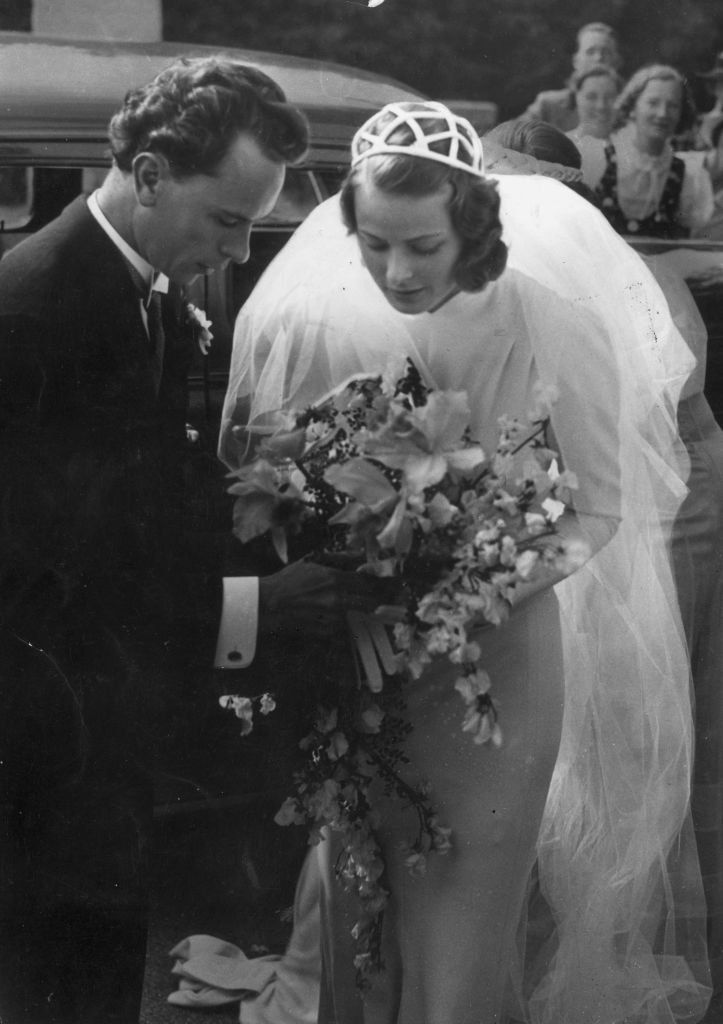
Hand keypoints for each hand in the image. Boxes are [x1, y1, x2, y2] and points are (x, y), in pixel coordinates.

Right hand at [258, 559, 390, 639]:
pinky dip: (344, 623)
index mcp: (334, 579)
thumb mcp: (312, 560)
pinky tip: (336, 617)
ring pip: (358, 616)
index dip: (384, 583)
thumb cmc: (288, 580)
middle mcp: (336, 599)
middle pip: (370, 602)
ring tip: (357, 608)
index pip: (369, 583)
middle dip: (382, 601)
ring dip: (360, 613)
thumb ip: (340, 558)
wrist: (267, 605)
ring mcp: (331, 618)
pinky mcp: (326, 633)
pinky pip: (343, 628)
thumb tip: (361, 554)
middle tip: (392, 599)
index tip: (394, 583)